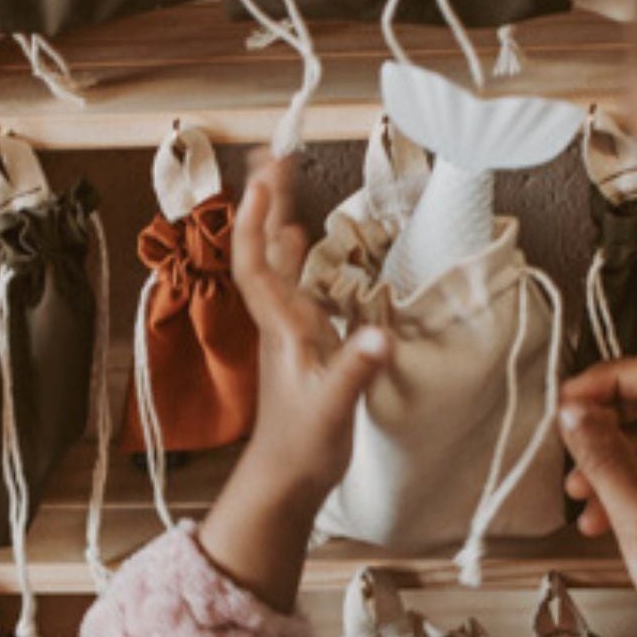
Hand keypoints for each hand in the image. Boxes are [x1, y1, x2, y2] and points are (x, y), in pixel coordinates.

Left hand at [201, 155, 389, 610]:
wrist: (285, 481)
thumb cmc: (303, 447)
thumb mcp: (333, 409)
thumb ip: (354, 371)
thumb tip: (378, 336)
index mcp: (282, 329)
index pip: (257, 264)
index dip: (258, 221)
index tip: (266, 179)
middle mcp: (280, 322)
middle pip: (263, 251)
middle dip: (266, 203)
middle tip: (273, 155)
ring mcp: (289, 331)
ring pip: (278, 265)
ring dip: (278, 223)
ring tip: (283, 181)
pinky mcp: (303, 345)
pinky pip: (297, 286)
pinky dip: (300, 257)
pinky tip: (307, 243)